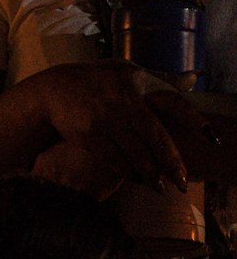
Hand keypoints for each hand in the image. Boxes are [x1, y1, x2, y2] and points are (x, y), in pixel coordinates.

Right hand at [31, 61, 204, 192]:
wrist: (53, 90)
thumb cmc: (96, 81)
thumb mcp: (124, 72)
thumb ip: (158, 78)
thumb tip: (194, 78)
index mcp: (135, 88)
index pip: (168, 112)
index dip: (187, 133)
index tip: (205, 148)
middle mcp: (121, 103)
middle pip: (153, 140)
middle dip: (169, 165)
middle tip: (178, 182)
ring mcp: (104, 120)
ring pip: (135, 155)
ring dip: (148, 174)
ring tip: (158, 187)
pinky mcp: (89, 135)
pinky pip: (114, 160)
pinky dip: (127, 172)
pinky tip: (135, 178)